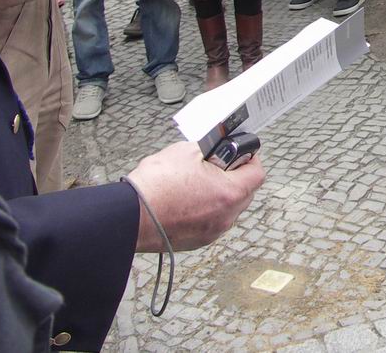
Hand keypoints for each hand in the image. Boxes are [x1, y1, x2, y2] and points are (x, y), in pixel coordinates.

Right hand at [126, 141, 264, 252]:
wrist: (128, 216)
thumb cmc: (156, 186)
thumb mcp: (188, 151)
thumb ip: (211, 147)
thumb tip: (218, 144)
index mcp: (230, 193)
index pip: (257, 173)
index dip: (250, 158)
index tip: (240, 151)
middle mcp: (226, 217)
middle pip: (245, 192)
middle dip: (235, 176)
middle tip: (217, 164)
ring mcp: (212, 232)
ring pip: (228, 208)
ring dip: (220, 193)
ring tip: (197, 181)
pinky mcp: (196, 241)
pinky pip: (212, 221)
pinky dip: (206, 209)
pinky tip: (188, 198)